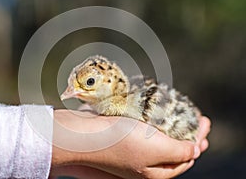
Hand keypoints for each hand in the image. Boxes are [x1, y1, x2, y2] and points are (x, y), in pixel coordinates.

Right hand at [50, 110, 210, 178]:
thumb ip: (179, 151)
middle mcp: (144, 165)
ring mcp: (133, 152)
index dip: (198, 141)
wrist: (83, 135)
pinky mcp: (123, 139)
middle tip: (198, 118)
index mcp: (154, 172)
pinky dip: (156, 123)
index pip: (185, 158)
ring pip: (159, 141)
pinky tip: (159, 114)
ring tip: (182, 115)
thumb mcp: (155, 149)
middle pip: (173, 150)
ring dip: (172, 128)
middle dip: (188, 134)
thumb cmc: (117, 141)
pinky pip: (146, 133)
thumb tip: (195, 150)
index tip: (204, 122)